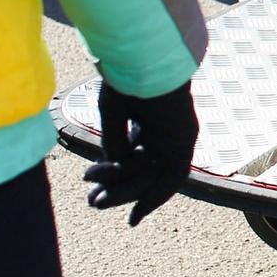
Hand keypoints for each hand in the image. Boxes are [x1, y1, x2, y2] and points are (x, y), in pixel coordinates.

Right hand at [82, 81, 196, 224]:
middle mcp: (162, 130)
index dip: (115, 178)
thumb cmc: (126, 80)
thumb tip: (113, 170)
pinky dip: (157, 196)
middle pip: (141, 171)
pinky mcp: (184, 141)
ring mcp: (175, 136)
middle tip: (92, 203)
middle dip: (116, 190)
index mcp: (144, 119)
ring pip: (151, 176)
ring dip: (125, 192)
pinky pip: (173, 176)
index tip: (95, 198)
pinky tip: (136, 214)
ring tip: (96, 200)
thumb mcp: (112, 116)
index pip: (132, 157)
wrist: (143, 63)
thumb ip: (114, 145)